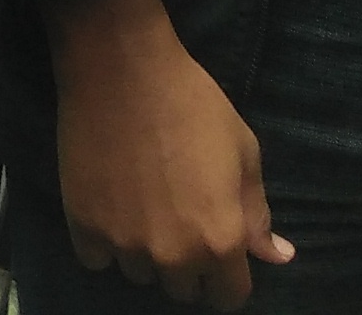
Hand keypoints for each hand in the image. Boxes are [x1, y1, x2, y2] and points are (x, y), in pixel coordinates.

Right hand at [45, 0, 294, 307]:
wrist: (121, 69)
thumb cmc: (193, 104)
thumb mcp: (243, 152)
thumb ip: (257, 213)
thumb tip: (278, 256)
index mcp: (221, 239)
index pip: (229, 296)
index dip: (227, 278)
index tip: (218, 253)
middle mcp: (174, 254)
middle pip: (182, 290)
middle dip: (187, 265)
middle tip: (177, 220)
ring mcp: (124, 243)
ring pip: (139, 274)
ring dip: (144, 252)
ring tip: (141, 209)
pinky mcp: (83, 224)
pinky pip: (96, 259)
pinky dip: (103, 242)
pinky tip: (109, 208)